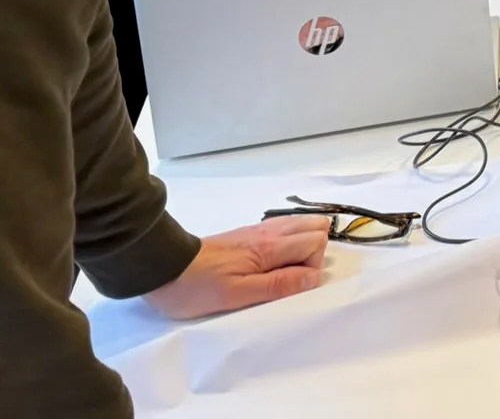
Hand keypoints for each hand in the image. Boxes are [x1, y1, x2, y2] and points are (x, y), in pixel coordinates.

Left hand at [143, 219, 327, 318]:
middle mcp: (268, 232)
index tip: (290, 286)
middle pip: (314, 226)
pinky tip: (269, 262)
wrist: (162, 268)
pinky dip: (286, 243)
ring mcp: (257, 231)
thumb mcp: (237, 295)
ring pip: (300, 224)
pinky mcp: (246, 235)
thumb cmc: (198, 287)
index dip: (311, 266)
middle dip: (312, 253)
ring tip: (281, 272)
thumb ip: (278, 284)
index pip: (316, 241)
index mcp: (270, 247)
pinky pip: (282, 229)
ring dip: (300, 246)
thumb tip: (313, 277)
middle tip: (289, 277)